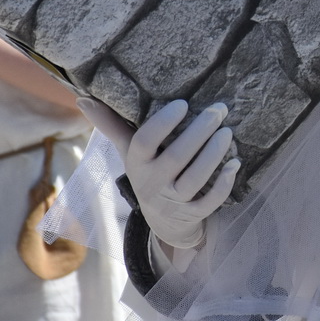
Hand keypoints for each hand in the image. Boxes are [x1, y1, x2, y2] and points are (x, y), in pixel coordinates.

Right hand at [79, 97, 236, 249]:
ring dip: (213, 154)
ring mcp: (173, 201)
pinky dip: (224, 184)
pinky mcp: (193, 214)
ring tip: (227, 132)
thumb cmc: (149, 173)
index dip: (163, 123)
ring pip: (195, 178)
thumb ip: (113, 126)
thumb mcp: (130, 152)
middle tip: (218, 110)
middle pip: (176, 157)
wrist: (164, 221)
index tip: (183, 104)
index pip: (144, 142)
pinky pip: (210, 201)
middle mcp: (152, 183)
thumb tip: (83, 99)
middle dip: (199, 132)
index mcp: (137, 164)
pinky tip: (235, 164)